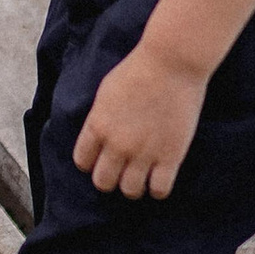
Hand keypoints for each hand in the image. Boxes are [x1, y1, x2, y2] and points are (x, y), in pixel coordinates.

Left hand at [73, 38, 204, 199]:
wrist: (172, 63)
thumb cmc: (138, 70)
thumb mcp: (105, 92)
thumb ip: (99, 118)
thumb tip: (97, 136)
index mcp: (97, 127)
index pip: (82, 161)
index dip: (90, 163)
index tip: (101, 159)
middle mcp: (117, 145)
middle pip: (103, 182)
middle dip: (109, 179)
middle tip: (120, 172)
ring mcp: (144, 153)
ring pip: (130, 190)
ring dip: (133, 186)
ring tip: (141, 177)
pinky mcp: (170, 156)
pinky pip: (160, 190)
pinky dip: (158, 189)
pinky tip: (160, 178)